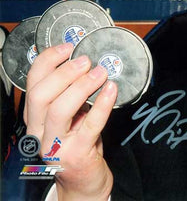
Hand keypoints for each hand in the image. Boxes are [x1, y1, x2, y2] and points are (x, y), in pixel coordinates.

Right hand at [24, 42, 117, 199]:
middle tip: (86, 60)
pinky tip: (112, 90)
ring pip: (59, 109)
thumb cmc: (78, 142)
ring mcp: (56, 145)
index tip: (67, 46)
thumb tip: (87, 62)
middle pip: (41, 95)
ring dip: (81, 86)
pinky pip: (90, 125)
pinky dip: (102, 104)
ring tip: (100, 72)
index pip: (32, 83)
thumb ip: (71, 93)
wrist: (84, 181)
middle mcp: (39, 131)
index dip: (47, 60)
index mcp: (36, 116)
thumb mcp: (70, 116)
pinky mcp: (77, 154)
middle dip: (64, 72)